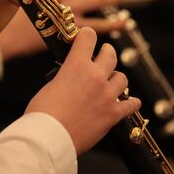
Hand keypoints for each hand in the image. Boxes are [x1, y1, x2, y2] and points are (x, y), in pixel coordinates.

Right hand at [26, 28, 140, 154]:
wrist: (49, 138)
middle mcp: (95, 76)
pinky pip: (131, 104)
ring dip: (115, 79)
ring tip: (109, 84)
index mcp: (76, 65)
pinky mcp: (113, 114)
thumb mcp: (50, 85)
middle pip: (110, 54)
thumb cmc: (42, 114)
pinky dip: (131, 103)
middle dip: (106, 53)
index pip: (88, 36)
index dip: (86, 36)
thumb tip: (71, 77)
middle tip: (102, 57)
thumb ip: (65, 77)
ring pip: (122, 77)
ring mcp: (107, 95)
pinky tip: (130, 103)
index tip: (85, 39)